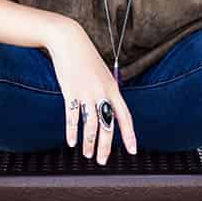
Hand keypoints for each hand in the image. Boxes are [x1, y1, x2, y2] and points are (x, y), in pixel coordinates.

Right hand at [45, 19, 136, 164]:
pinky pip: (72, 117)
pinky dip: (72, 131)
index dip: (129, 134)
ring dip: (90, 143)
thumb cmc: (83, 57)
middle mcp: (102, 92)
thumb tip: (107, 107)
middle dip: (106, 146)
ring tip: (87, 154)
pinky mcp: (71, 91)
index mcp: (113, 88)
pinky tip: (71, 141)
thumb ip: (105, 90)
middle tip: (103, 160)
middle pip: (108, 125)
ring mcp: (86, 92)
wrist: (68, 40)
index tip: (133, 150)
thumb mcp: (101, 73)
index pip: (125, 116)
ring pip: (91, 125)